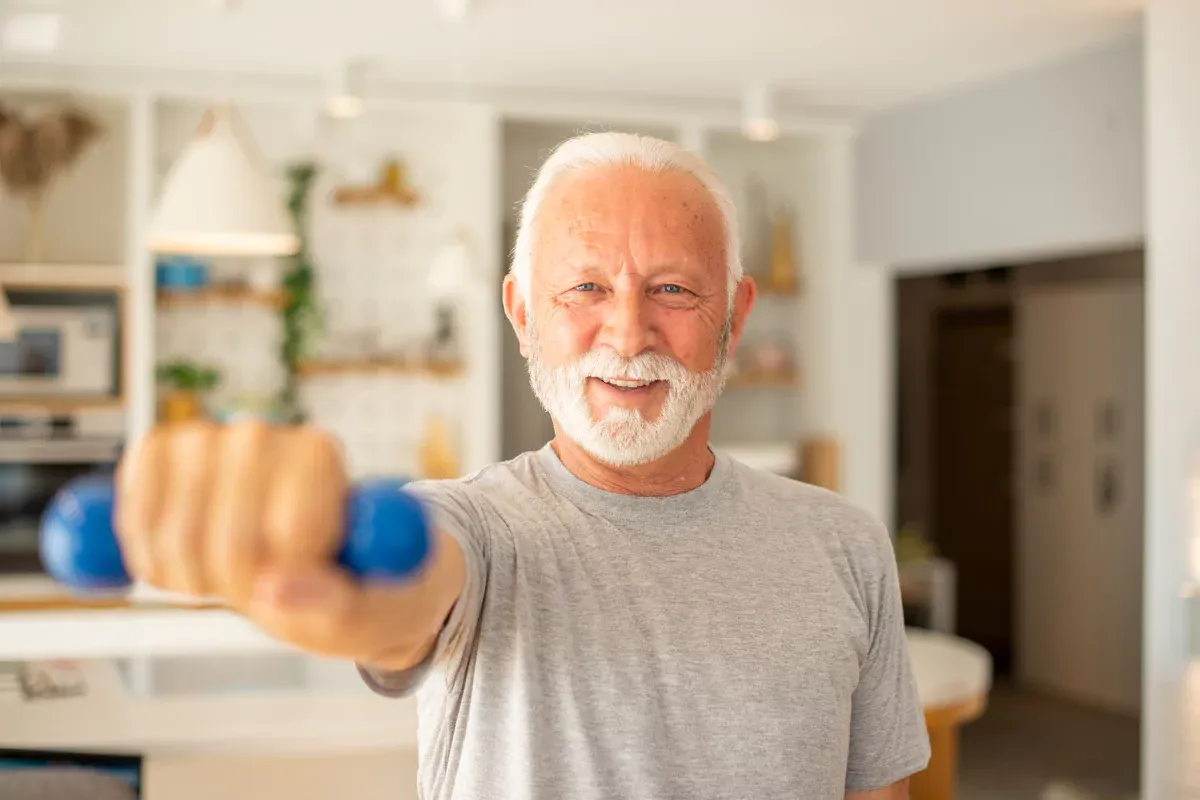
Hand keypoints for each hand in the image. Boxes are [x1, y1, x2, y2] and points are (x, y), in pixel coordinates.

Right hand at [115, 420, 458, 667]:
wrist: (312, 551)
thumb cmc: (346, 583)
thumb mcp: (363, 611)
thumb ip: (334, 604)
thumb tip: (276, 590)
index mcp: (319, 455)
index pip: (280, 540)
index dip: (281, 586)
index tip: (297, 584)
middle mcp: (261, 435)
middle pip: (225, 544)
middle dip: (238, 588)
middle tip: (259, 584)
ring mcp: (204, 439)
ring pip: (173, 539)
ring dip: (192, 579)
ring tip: (225, 573)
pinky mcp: (157, 453)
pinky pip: (133, 518)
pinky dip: (148, 556)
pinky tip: (184, 557)